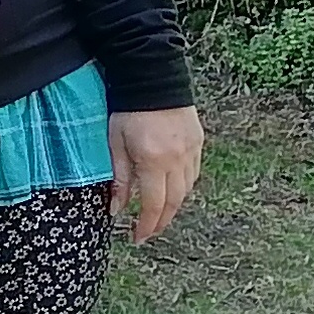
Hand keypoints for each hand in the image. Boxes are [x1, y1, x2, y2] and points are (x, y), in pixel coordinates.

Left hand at [107, 104, 202, 242]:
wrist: (152, 75)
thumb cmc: (128, 108)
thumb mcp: (115, 144)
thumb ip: (119, 179)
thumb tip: (116, 209)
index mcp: (154, 161)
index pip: (153, 205)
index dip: (146, 226)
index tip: (138, 238)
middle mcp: (177, 160)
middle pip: (174, 203)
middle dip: (161, 222)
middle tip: (149, 232)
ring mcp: (191, 150)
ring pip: (186, 189)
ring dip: (173, 206)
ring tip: (158, 213)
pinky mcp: (198, 141)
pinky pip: (193, 173)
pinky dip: (184, 186)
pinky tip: (172, 189)